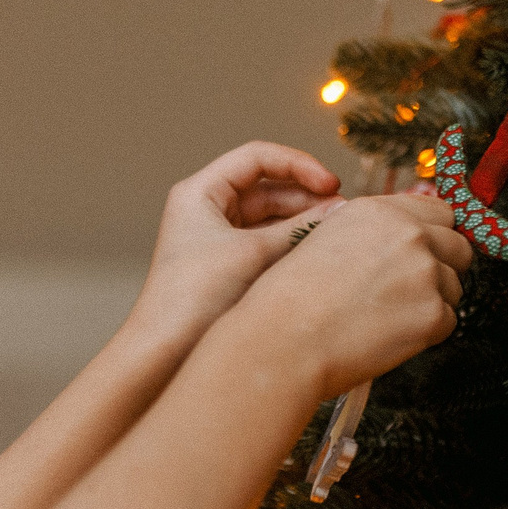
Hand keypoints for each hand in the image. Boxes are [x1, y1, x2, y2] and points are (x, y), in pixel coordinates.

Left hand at [124, 143, 343, 350]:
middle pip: (268, 187)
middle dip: (306, 197)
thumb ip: (299, 228)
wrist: (165, 351)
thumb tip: (340, 209)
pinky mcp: (229, 264)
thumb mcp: (253, 253)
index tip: (331, 184)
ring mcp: (218, 237)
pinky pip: (267, 242)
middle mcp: (207, 209)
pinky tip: (317, 250)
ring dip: (302, 221)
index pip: (258, 157)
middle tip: (342, 212)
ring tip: (335, 231)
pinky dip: (292, 243)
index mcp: (200, 192)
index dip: (299, 165)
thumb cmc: (192, 298)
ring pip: (271, 216)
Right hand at [219, 194, 470, 398]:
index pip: (439, 212)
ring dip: (431, 303)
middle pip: (458, 246)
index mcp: (379, 212)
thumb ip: (370, 232)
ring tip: (387, 318)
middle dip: (440, 268)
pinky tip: (389, 335)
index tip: (426, 251)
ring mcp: (425, 272)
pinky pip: (448, 321)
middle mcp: (408, 234)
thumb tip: (401, 234)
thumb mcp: (324, 239)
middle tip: (408, 292)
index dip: (434, 235)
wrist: (284, 342)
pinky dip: (426, 333)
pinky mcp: (433, 313)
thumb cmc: (290, 301)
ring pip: (453, 287)